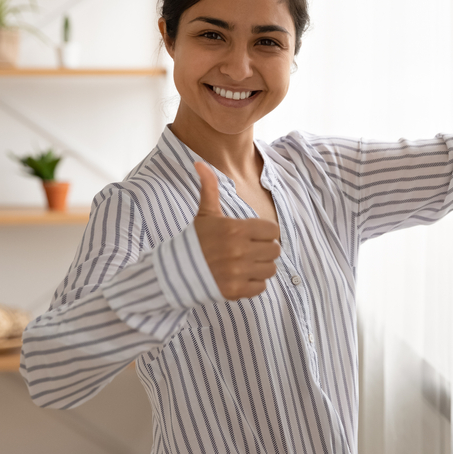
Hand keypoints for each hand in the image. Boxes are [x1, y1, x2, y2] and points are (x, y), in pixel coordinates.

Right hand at [193, 161, 280, 300]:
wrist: (176, 270)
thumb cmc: (196, 240)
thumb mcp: (205, 213)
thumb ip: (209, 188)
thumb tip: (199, 163)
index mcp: (236, 229)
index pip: (273, 230)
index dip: (265, 232)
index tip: (254, 235)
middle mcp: (239, 251)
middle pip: (275, 250)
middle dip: (265, 250)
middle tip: (250, 250)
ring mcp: (237, 272)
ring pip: (270, 270)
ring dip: (261, 267)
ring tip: (246, 264)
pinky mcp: (235, 290)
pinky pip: (261, 287)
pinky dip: (254, 284)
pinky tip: (240, 277)